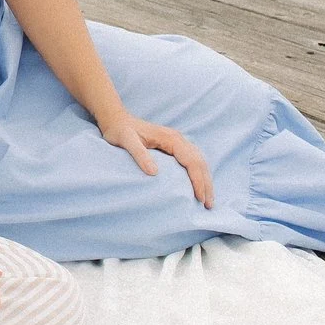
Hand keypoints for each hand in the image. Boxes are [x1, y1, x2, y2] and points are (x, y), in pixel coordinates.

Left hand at [100, 112, 214, 207]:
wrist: (116, 120)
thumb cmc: (120, 131)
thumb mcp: (127, 141)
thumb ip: (140, 155)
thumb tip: (154, 173)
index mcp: (171, 138)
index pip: (192, 161)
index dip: (198, 180)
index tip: (200, 198)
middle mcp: (178, 139)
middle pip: (200, 162)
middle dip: (206, 184)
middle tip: (208, 205)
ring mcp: (177, 142)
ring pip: (199, 161)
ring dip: (205, 180)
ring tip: (207, 200)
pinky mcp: (173, 147)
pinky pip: (192, 161)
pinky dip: (198, 174)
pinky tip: (197, 186)